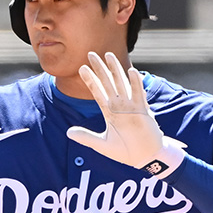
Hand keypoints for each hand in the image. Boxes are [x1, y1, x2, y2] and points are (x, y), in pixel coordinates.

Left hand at [66, 52, 183, 176]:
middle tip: (91, 54)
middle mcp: (119, 106)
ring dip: (116, 70)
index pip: (97, 92)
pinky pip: (139, 95)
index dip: (90, 80)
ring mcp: (131, 107)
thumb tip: (68, 133)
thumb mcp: (102, 145)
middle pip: (108, 83)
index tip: (81, 68)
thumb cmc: (126, 151)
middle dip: (100, 69)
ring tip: (109, 55)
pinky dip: (136, 84)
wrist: (144, 158)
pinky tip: (131, 72)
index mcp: (110, 112)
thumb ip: (86, 137)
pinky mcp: (143, 112)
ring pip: (122, 84)